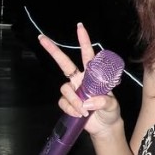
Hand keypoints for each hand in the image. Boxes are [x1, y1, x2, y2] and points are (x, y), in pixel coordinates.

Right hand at [38, 22, 121, 136]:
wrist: (105, 127)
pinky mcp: (68, 103)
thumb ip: (104, 102)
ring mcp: (73, 91)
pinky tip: (80, 114)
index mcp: (93, 75)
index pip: (88, 55)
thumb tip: (88, 102)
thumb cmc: (111, 112)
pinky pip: (63, 103)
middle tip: (41, 38)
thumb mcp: (112, 106)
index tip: (80, 27)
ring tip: (84, 110)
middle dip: (53, 51)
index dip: (84, 41)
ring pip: (65, 89)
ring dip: (73, 100)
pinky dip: (71, 109)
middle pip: (64, 63)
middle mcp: (80, 80)